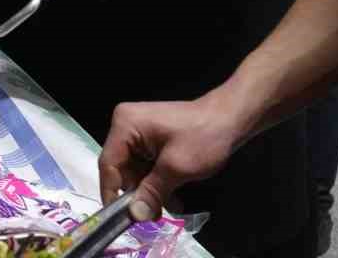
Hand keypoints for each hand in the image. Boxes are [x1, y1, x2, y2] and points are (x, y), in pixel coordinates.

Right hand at [99, 95, 244, 221]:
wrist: (230, 119)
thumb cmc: (203, 137)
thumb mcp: (177, 168)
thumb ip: (152, 191)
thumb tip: (135, 215)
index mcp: (125, 124)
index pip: (108, 163)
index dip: (111, 192)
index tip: (120, 219)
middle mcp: (126, 126)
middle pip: (121, 169)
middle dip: (138, 193)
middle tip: (155, 215)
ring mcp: (139, 132)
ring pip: (135, 170)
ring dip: (151, 190)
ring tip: (171, 205)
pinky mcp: (150, 139)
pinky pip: (146, 165)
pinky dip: (157, 181)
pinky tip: (173, 194)